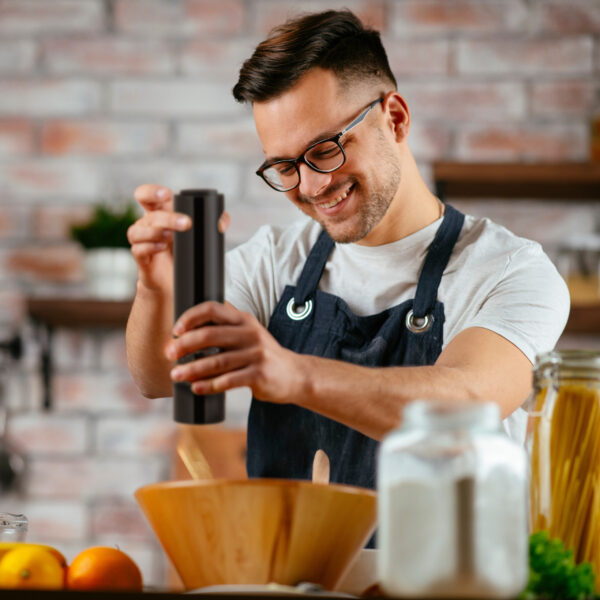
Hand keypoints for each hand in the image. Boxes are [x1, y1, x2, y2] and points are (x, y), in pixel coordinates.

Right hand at [128, 184, 230, 292]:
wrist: (173, 277)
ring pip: (137, 231)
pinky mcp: (141, 258)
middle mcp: (147, 224)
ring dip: (155, 232)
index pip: (146, 196)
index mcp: (159, 212)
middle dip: (167, 218)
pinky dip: (150, 246)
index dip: (152, 192)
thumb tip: (221, 223)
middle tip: (187, 223)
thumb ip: (214, 222)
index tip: (167, 195)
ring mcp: (142, 241)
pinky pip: (138, 249)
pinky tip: (162, 247)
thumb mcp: (199, 233)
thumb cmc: (185, 249)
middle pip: (148, 215)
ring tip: (172, 237)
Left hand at [165, 301, 305, 402]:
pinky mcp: (259, 375)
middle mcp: (250, 333)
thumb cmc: (262, 355)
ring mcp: (256, 354)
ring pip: (216, 361)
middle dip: (185, 345)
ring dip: (192, 368)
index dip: (191, 317)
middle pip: (210, 335)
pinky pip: (228, 381)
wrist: (294, 375)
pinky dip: (209, 385)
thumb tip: (186, 332)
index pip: (213, 309)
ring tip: (176, 375)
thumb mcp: (248, 334)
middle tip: (169, 355)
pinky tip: (196, 388)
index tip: (176, 330)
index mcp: (244, 320)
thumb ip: (225, 329)